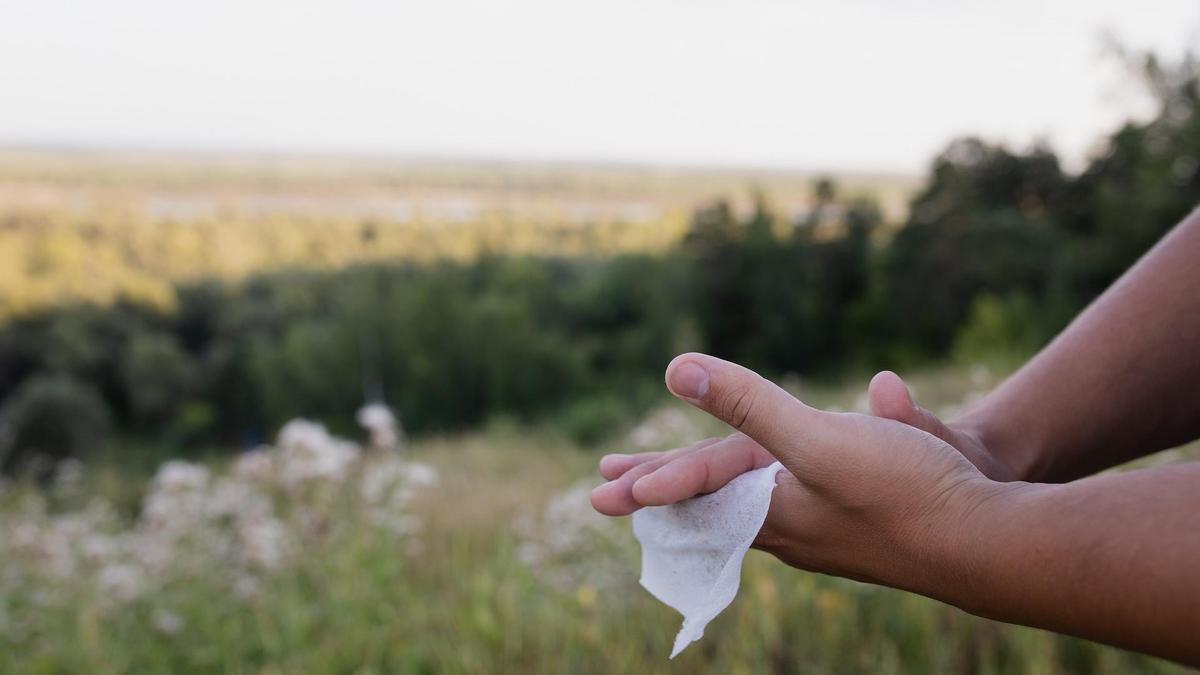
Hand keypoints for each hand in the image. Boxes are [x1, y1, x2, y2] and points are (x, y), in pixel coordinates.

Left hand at [592, 353, 1002, 591]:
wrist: (992, 540)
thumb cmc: (905, 490)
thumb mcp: (816, 439)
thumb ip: (747, 404)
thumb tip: (677, 371)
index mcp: (772, 511)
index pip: (696, 493)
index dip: (653, 481)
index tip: (606, 487)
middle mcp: (792, 531)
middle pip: (715, 507)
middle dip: (670, 492)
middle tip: (625, 493)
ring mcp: (828, 533)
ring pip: (753, 510)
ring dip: (714, 493)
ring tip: (694, 490)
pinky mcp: (863, 524)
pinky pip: (793, 511)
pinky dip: (765, 496)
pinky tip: (778, 497)